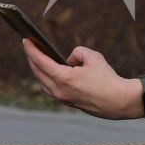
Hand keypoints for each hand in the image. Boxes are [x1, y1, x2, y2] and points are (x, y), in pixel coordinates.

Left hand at [23, 41, 142, 118]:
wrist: (118, 101)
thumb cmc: (107, 79)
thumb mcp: (93, 57)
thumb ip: (77, 52)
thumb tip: (69, 61)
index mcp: (63, 78)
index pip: (40, 61)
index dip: (31, 50)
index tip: (25, 41)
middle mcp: (59, 90)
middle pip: (38, 72)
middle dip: (32, 59)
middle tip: (30, 47)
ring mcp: (62, 99)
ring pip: (43, 83)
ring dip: (38, 70)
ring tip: (38, 59)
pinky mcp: (68, 103)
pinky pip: (51, 90)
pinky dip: (47, 79)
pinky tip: (50, 73)